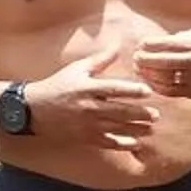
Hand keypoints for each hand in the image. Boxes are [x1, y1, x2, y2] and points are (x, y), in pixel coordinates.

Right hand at [26, 42, 156, 150]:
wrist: (35, 110)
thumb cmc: (58, 86)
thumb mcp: (77, 69)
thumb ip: (100, 60)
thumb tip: (118, 45)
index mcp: (88, 88)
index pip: (115, 89)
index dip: (133, 91)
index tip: (148, 91)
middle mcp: (90, 108)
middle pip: (120, 111)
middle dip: (140, 114)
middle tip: (156, 115)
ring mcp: (88, 125)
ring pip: (117, 129)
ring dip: (136, 130)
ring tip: (150, 129)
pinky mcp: (86, 138)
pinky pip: (108, 143)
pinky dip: (123, 144)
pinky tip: (135, 144)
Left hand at [132, 29, 190, 100]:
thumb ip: (175, 38)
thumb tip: (151, 43)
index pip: (168, 44)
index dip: (151, 45)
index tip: (140, 45)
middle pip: (165, 62)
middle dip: (146, 60)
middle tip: (136, 58)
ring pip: (166, 79)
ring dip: (149, 75)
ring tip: (139, 70)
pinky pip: (171, 91)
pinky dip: (157, 87)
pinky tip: (149, 82)